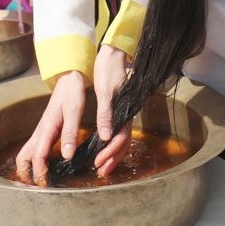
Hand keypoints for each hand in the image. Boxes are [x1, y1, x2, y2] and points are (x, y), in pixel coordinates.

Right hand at [15, 70, 86, 185]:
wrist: (69, 78)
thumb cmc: (72, 93)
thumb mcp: (74, 111)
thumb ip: (70, 133)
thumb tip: (67, 156)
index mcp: (46, 128)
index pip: (36, 156)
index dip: (38, 172)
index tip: (44, 184)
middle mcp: (40, 132)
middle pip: (24, 158)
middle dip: (27, 174)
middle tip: (38, 187)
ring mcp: (41, 132)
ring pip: (27, 154)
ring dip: (30, 168)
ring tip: (41, 182)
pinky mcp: (46, 131)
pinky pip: (36, 149)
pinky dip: (36, 161)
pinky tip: (48, 167)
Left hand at [92, 45, 131, 176]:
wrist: (114, 53)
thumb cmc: (109, 69)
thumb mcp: (106, 90)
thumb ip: (106, 114)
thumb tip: (106, 136)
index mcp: (125, 111)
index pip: (120, 139)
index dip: (110, 153)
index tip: (98, 163)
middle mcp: (127, 114)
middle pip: (123, 143)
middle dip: (112, 159)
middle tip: (101, 172)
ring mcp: (124, 113)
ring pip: (122, 139)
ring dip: (113, 154)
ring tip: (102, 166)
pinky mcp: (119, 110)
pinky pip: (118, 132)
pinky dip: (112, 144)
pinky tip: (104, 149)